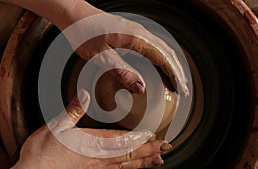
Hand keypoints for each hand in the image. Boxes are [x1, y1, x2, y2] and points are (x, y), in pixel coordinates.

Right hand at [11, 89, 171, 168]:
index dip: (141, 139)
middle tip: (165, 149)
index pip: (123, 141)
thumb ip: (72, 111)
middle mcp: (98, 157)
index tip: (155, 137)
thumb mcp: (55, 127)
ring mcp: (95, 167)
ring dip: (143, 162)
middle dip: (148, 151)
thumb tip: (84, 94)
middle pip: (129, 154)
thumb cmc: (43, 153)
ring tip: (157, 161)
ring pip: (125, 165)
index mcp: (92, 143)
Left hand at [64, 6, 188, 94]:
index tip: (181, 89)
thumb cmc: (84, 34)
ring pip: (161, 47)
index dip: (174, 75)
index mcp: (136, 38)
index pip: (163, 58)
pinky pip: (152, 45)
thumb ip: (122, 73)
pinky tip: (159, 63)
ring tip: (176, 78)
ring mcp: (136, 31)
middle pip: (167, 52)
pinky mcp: (130, 32)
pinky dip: (161, 57)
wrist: (73, 15)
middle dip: (177, 71)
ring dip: (171, 63)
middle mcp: (140, 33)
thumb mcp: (101, 57)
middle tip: (184, 88)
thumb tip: (142, 89)